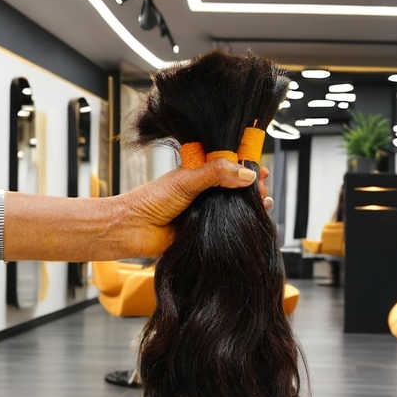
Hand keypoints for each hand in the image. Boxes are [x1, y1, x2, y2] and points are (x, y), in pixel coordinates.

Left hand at [118, 160, 271, 256]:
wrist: (132, 229)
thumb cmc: (151, 201)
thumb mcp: (187, 180)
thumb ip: (216, 174)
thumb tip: (246, 174)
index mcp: (196, 173)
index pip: (226, 166)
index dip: (243, 166)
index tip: (259, 168)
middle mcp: (202, 192)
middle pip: (233, 187)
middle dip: (251, 187)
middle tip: (262, 187)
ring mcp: (203, 211)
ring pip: (232, 207)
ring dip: (249, 205)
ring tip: (263, 201)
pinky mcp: (203, 231)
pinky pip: (226, 227)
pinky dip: (240, 223)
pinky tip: (252, 220)